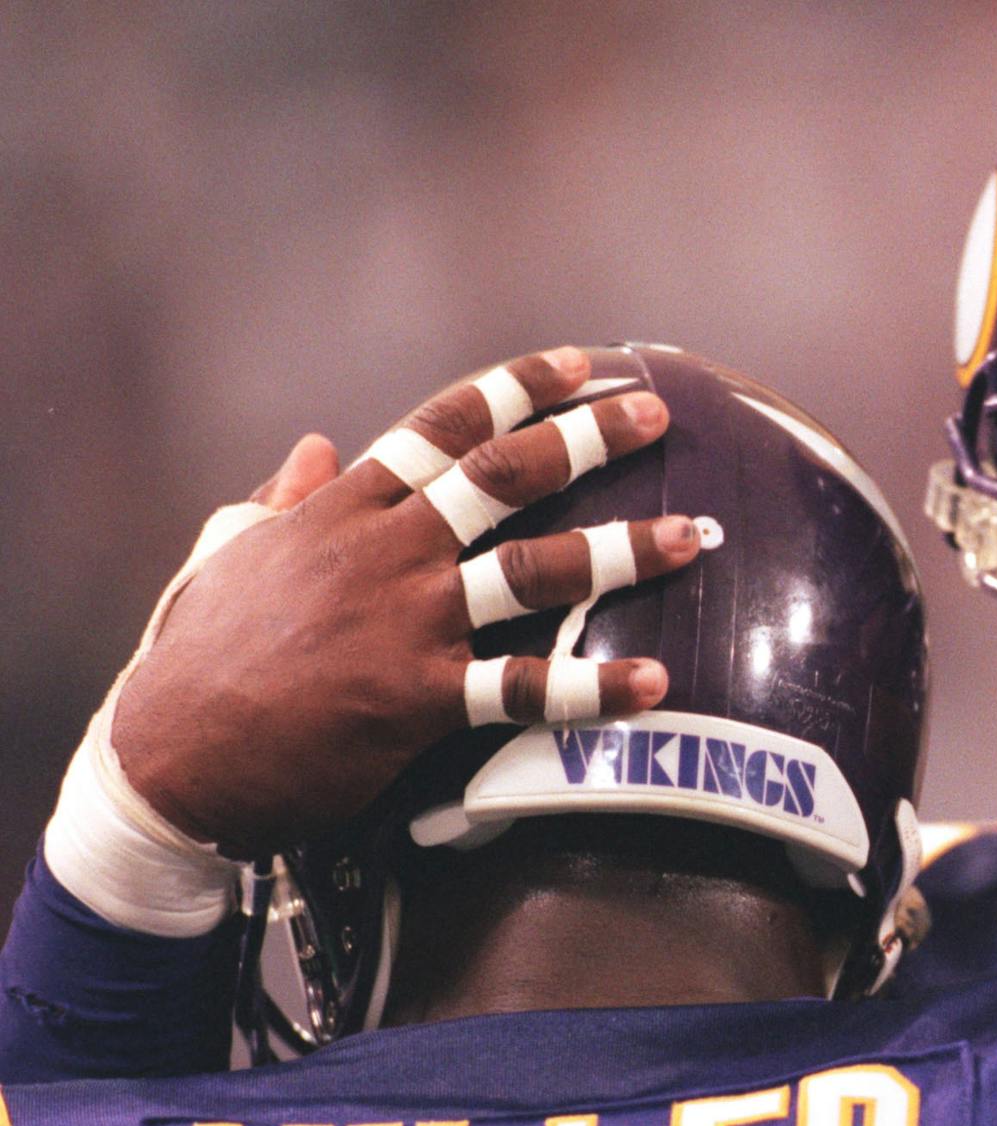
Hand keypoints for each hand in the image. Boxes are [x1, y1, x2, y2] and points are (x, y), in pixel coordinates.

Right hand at [108, 346, 697, 856]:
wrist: (166, 755)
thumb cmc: (195, 654)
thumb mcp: (228, 552)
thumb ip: (281, 498)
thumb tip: (311, 447)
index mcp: (345, 509)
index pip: (444, 426)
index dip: (520, 388)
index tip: (582, 362)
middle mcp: (387, 552)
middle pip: (504, 475)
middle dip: (589, 437)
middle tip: (658, 412)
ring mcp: (407, 622)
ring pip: (533, 569)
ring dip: (622, 550)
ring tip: (693, 534)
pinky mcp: (417, 699)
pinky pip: (522, 688)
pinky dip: (592, 686)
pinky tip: (654, 680)